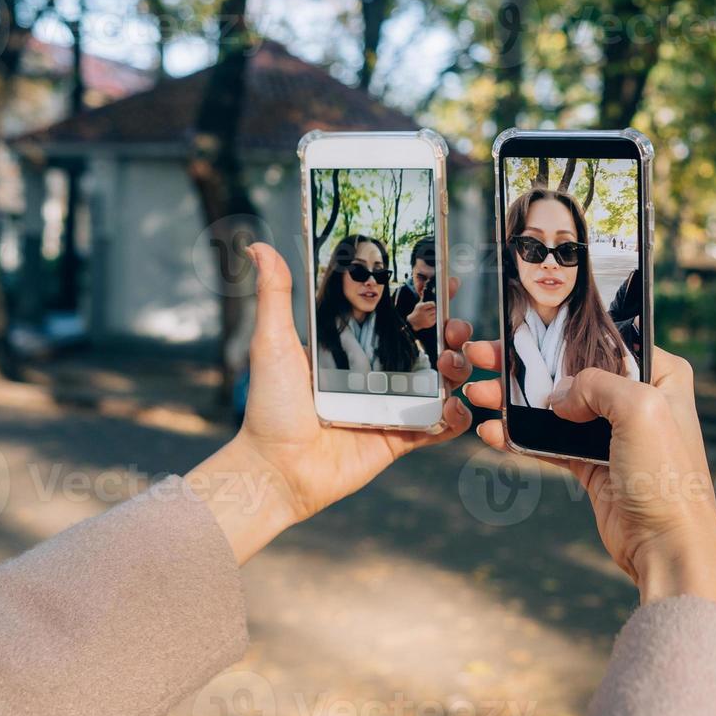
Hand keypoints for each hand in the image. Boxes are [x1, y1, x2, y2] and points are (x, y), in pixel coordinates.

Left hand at [187, 243, 473, 562]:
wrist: (275, 470)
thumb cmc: (269, 407)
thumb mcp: (273, 343)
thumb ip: (275, 295)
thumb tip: (258, 246)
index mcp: (353, 348)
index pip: (396, 315)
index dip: (424, 298)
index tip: (444, 279)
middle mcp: (376, 374)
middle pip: (427, 346)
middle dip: (451, 332)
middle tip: (456, 326)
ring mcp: (391, 407)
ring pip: (440, 382)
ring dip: (457, 368)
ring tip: (454, 362)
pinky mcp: (399, 439)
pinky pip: (437, 427)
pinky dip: (454, 418)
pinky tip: (456, 406)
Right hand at [406, 300, 436, 332]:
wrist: (413, 322)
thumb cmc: (417, 312)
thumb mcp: (418, 305)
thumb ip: (424, 300)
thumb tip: (427, 296)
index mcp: (421, 308)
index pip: (432, 304)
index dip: (433, 304)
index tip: (432, 305)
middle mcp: (424, 314)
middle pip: (435, 309)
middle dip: (434, 309)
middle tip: (432, 309)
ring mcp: (427, 319)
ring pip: (436, 314)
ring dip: (434, 313)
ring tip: (430, 313)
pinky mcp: (430, 324)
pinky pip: (435, 319)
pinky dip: (434, 318)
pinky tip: (430, 318)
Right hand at [462, 343, 715, 608]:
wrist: (666, 545)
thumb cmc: (668, 477)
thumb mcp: (639, 409)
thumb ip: (596, 384)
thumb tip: (558, 395)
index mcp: (662, 376)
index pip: (610, 339)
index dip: (567, 332)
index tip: (525, 325)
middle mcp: (639, 399)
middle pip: (574, 371)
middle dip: (527, 365)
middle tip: (486, 356)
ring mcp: (613, 433)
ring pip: (556, 406)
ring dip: (516, 401)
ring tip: (479, 392)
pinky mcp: (592, 464)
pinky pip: (549, 442)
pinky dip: (520, 436)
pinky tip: (493, 431)